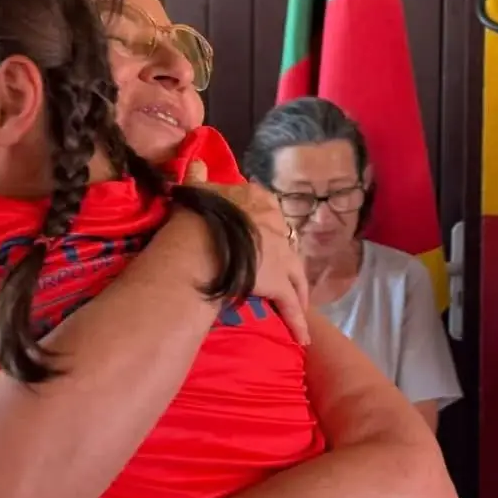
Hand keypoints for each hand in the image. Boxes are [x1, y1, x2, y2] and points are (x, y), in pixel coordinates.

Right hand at [183, 159, 310, 344]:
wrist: (200, 242)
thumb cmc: (195, 216)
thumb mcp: (197, 192)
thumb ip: (199, 178)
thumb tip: (196, 161)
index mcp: (255, 201)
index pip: (269, 211)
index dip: (268, 226)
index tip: (266, 238)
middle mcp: (275, 226)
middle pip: (287, 247)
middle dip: (289, 265)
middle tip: (288, 279)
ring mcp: (280, 255)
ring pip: (296, 277)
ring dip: (299, 293)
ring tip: (301, 307)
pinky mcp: (279, 282)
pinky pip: (290, 305)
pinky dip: (297, 321)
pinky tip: (302, 336)